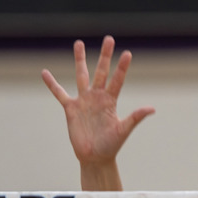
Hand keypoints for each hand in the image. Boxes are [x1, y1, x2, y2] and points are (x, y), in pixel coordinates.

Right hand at [42, 36, 154, 167]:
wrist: (95, 158)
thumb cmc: (111, 146)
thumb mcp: (123, 130)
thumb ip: (135, 117)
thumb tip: (152, 109)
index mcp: (110, 101)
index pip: (117, 80)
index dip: (122, 67)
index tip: (127, 53)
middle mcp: (97, 97)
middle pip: (101, 71)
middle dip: (105, 56)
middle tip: (109, 39)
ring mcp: (84, 101)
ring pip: (81, 76)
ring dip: (80, 60)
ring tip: (79, 43)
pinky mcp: (71, 108)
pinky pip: (59, 93)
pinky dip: (52, 84)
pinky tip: (45, 72)